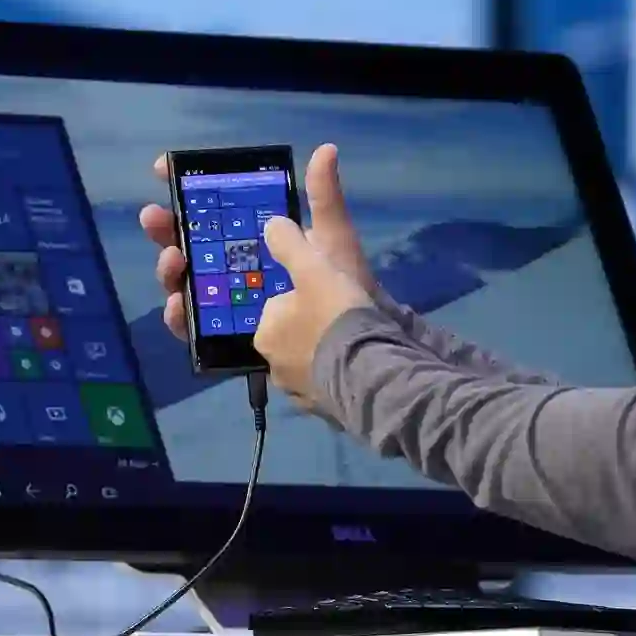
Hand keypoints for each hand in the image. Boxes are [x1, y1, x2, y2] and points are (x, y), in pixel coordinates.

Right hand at [139, 143, 376, 339]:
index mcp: (256, 241)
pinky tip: (176, 306)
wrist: (350, 348)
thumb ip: (323, 198)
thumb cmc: (343, 289)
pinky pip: (192, 328)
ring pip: (185, 282)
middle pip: (191, 245)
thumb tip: (325, 149)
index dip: (186, 191)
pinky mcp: (226, 338)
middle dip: (167, 229)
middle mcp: (235, 270)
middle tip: (154, 217)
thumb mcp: (331, 239)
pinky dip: (178, 317)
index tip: (162, 171)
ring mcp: (227, 304)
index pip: (214, 212)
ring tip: (174, 260)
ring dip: (169, 269)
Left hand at [255, 216, 372, 407]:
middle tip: (343, 317)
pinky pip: (326, 386)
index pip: (279, 306)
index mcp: (265, 334)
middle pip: (292, 335)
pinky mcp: (322, 410)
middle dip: (312, 326)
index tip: (327, 294)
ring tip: (355, 342)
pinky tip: (357, 367)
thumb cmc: (336, 315)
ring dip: (325, 352)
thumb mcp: (313, 268)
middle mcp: (273, 366)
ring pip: (309, 361)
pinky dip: (337, 376)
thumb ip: (290, 244)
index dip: (302, 296)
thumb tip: (272, 224)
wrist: (371, 371)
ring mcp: (297, 392)